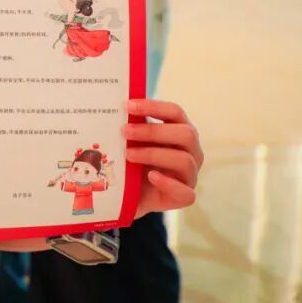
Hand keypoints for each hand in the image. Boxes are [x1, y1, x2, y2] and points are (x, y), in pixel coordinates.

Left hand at [124, 99, 202, 217]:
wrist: (130, 195)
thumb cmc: (133, 161)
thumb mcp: (131, 142)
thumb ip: (129, 127)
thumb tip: (110, 108)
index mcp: (179, 131)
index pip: (175, 112)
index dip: (154, 106)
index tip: (128, 106)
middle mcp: (191, 151)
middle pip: (186, 134)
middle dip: (153, 131)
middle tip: (125, 131)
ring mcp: (190, 175)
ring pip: (184, 160)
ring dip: (153, 154)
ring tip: (128, 155)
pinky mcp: (184, 196)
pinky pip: (186, 192)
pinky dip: (168, 183)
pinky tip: (151, 176)